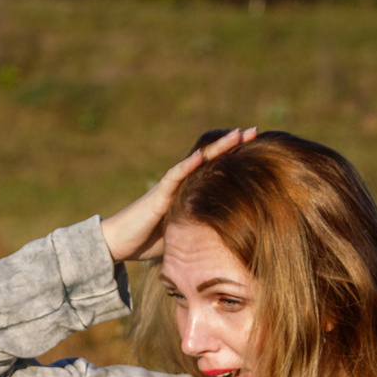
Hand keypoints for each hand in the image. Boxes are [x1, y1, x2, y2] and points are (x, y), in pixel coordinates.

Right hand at [99, 127, 257, 261]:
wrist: (119, 245)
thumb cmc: (149, 242)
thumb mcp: (186, 236)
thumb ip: (203, 230)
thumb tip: (229, 240)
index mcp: (190, 193)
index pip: (216, 171)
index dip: (235, 159)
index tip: (258, 148)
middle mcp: (181, 185)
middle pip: (211, 160)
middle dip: (232, 146)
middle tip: (254, 131)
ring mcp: (169, 188)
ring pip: (196, 162)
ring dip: (216, 148)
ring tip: (236, 135)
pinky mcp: (157, 196)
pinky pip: (174, 177)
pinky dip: (187, 166)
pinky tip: (200, 156)